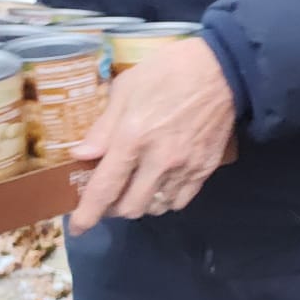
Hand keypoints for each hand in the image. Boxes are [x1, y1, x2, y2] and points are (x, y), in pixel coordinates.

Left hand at [68, 38, 236, 234]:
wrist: (222, 70)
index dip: (87, 213)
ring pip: (155, 208)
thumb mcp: (125, 89)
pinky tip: (161, 185)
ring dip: (141, 204)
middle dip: (114, 208)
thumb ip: (103, 127)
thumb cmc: (167, 72)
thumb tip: (81, 156)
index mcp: (132, 139)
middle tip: (110, 194)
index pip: (104, 189)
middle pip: (130, 207)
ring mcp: (184, 167)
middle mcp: (158, 161)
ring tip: (137, 188)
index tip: (77, 228)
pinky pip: (180, 201)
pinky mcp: (204, 169)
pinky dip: (165, 200)